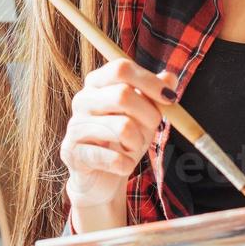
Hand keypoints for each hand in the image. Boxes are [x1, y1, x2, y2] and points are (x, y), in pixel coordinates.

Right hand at [60, 58, 178, 210]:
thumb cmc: (123, 140)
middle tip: (154, 129)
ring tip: (133, 148)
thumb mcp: (144, 115)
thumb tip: (170, 77)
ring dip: (138, 142)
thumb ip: (155, 95)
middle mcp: (82, 100)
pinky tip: (123, 165)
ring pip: (122, 127)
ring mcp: (75, 126)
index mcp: (97, 83)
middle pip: (123, 94)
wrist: (101, 177)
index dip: (149, 81)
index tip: (171, 99)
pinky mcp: (73, 153)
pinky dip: (127, 164)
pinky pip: (113, 157)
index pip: (121, 69)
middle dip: (149, 115)